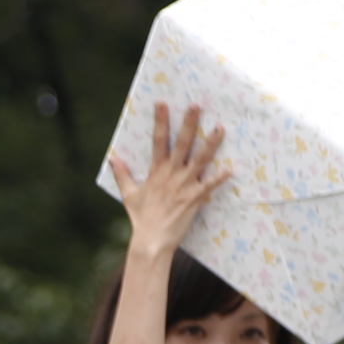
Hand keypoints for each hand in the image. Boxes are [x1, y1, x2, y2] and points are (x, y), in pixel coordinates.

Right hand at [106, 102, 229, 258]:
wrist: (151, 240)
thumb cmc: (141, 218)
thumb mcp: (129, 194)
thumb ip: (122, 174)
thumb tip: (112, 158)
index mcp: (156, 171)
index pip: (158, 141)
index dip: (160, 121)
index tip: (163, 103)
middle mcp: (171, 174)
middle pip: (181, 144)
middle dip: (188, 124)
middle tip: (196, 106)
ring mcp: (184, 185)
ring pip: (200, 159)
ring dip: (210, 143)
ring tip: (220, 127)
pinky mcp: (194, 198)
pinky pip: (209, 185)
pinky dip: (219, 178)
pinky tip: (231, 169)